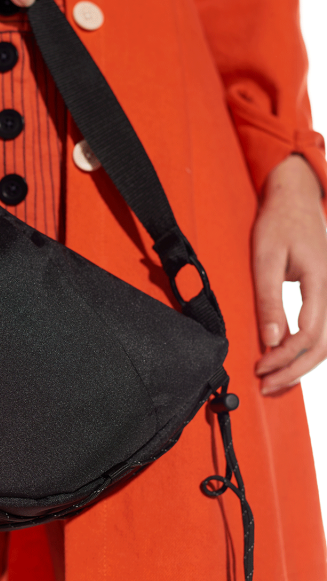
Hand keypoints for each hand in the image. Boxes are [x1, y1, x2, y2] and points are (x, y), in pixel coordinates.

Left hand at [253, 154, 326, 393]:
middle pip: (323, 346)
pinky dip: (308, 349)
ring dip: (302, 364)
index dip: (285, 357)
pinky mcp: (326, 292)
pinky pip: (324, 329)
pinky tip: (288, 358)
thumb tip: (270, 340)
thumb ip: (269, 300)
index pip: (309, 335)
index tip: (260, 367)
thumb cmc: (280, 222)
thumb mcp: (266, 258)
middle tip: (267, 384)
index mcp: (321, 282)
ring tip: (276, 379)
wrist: (295, 196)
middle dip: (295, 370)